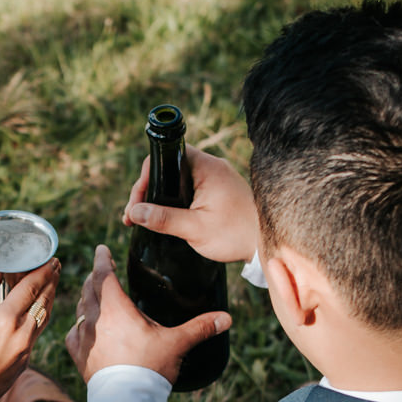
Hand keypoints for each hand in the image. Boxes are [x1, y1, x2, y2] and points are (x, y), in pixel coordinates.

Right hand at [0, 259, 58, 401]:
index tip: (50, 259)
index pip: (31, 287)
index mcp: (6, 319)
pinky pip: (38, 331)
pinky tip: (37, 309)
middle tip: (56, 265)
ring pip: (45, 316)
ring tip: (51, 283)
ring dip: (49, 297)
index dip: (42, 271)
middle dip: (51, 280)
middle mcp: (23, 332)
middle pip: (44, 300)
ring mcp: (27, 348)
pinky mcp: (26, 359)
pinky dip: (41, 315)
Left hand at [66, 245, 230, 384]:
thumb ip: (200, 327)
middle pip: (89, 289)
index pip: (103, 274)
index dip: (102, 259)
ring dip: (87, 300)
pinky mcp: (79, 355)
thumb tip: (226, 319)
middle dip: (95, 277)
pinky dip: (79, 327)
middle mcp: (95, 319)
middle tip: (102, 271)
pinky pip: (73, 334)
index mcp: (115, 308)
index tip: (102, 249)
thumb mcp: (177, 343)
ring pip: (80, 310)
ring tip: (94, 296)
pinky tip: (83, 328)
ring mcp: (84, 337)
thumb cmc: (150, 367)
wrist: (126, 400)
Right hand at [122, 148, 259, 263]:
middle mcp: (212, 166)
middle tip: (135, 215)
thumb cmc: (235, 235)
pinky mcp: (219, 189)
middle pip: (169, 166)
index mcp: (207, 167)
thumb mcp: (195, 229)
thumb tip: (135, 212)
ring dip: (160, 195)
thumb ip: (163, 219)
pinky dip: (174, 199)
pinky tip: (165, 216)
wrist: (266, 245)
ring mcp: (217, 177)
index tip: (137, 203)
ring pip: (177, 178)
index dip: (146, 177)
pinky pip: (189, 187)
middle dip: (148, 189)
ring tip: (145, 218)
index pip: (167, 156)